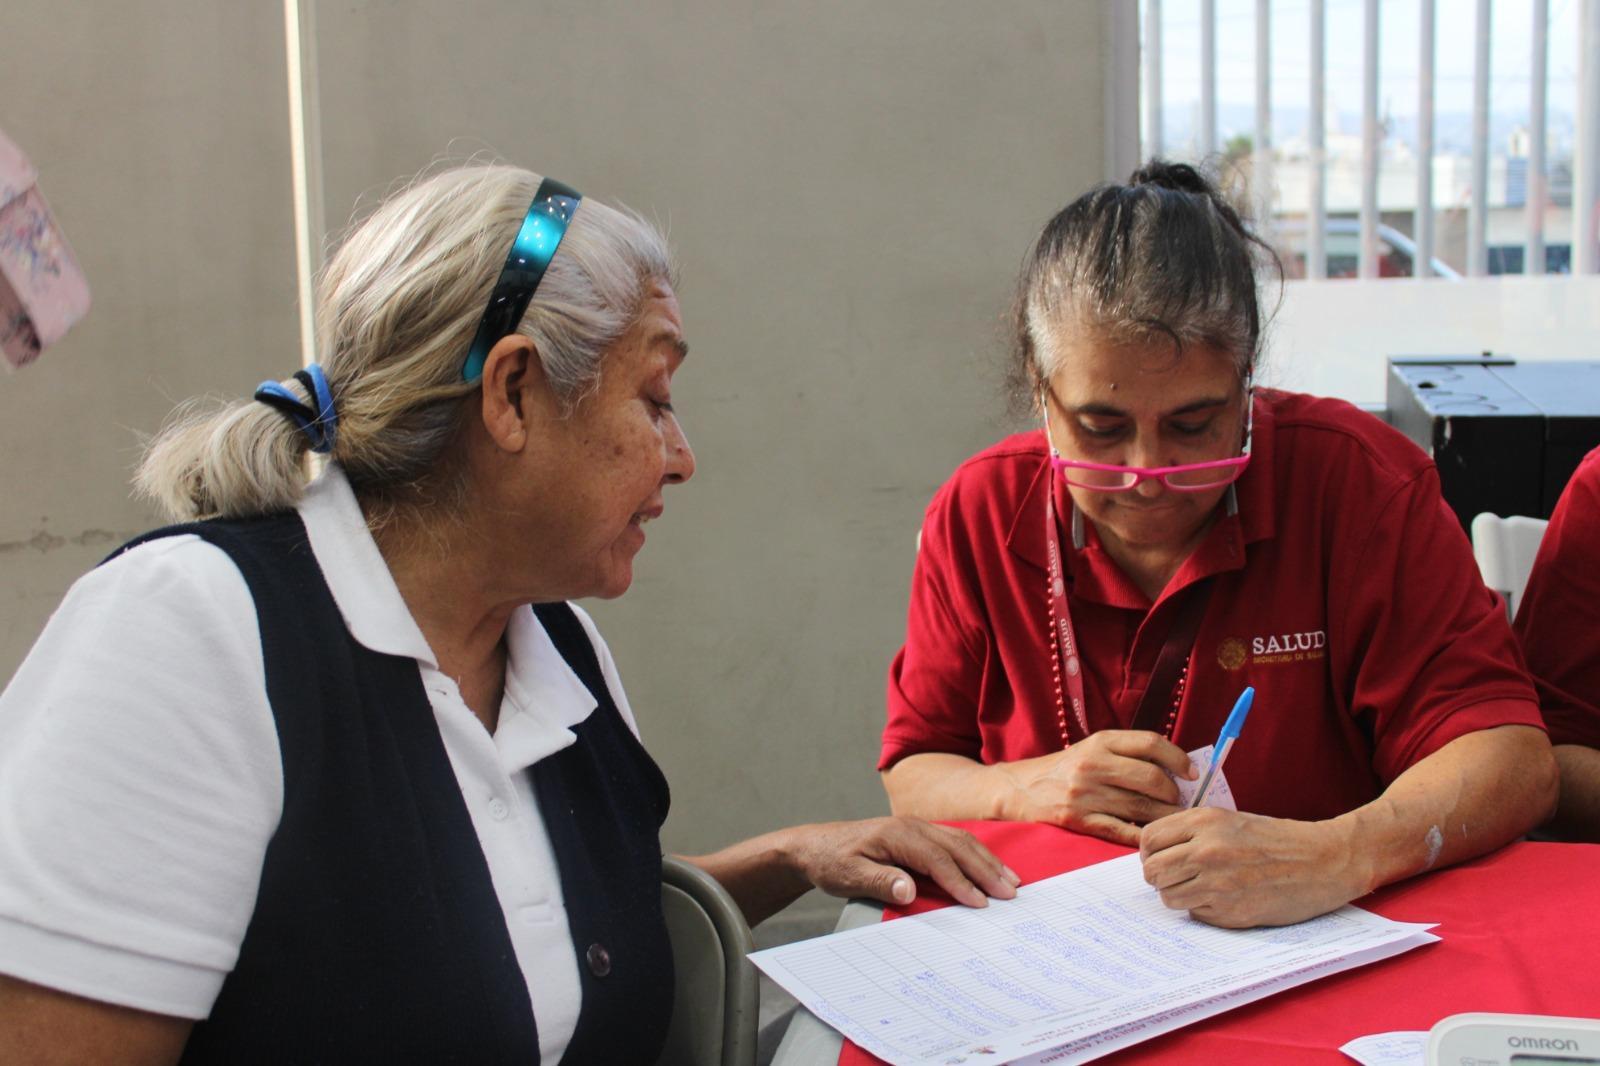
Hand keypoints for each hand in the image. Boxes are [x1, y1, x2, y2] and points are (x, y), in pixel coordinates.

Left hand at [784, 817, 1020, 907]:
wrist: (814, 846)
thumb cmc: (831, 862)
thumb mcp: (848, 876)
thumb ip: (880, 882)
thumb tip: (909, 890)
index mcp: (898, 835)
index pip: (937, 859)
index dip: (960, 882)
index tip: (980, 903)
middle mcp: (912, 826)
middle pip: (958, 846)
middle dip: (986, 870)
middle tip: (1010, 893)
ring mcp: (917, 827)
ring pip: (961, 841)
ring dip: (987, 861)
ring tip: (1011, 880)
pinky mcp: (918, 834)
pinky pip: (955, 841)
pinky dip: (977, 854)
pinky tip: (989, 867)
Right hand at [993, 730, 1194, 845]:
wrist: (1017, 790)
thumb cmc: (1062, 771)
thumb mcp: (1091, 751)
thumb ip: (1126, 755)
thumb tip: (1176, 771)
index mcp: (1100, 742)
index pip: (1150, 742)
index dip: (1178, 758)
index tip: (1192, 773)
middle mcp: (1093, 764)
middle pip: (1152, 778)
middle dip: (1174, 794)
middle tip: (1181, 802)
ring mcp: (1085, 793)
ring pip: (1142, 807)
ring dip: (1164, 817)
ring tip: (1171, 821)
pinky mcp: (1079, 820)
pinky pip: (1123, 831)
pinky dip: (1143, 835)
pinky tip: (1150, 836)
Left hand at [1139, 807, 1368, 926]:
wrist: (1322, 861)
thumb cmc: (1277, 839)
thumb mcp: (1230, 820)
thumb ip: (1192, 832)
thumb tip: (1155, 851)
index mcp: (1204, 822)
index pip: (1148, 840)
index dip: (1150, 852)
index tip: (1160, 857)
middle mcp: (1206, 851)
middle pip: (1152, 871)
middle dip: (1160, 876)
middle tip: (1176, 877)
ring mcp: (1217, 884)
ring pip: (1168, 896)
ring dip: (1179, 895)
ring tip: (1200, 888)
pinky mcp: (1231, 912)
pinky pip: (1195, 914)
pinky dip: (1203, 909)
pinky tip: (1224, 899)